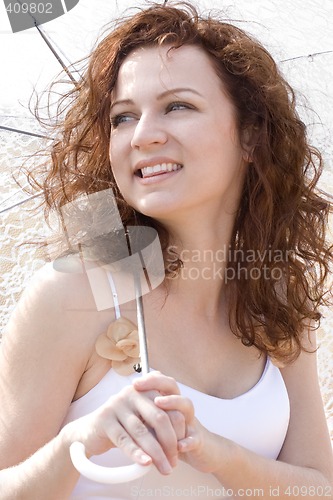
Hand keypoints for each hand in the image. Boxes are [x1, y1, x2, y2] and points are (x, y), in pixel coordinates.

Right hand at [65, 371, 185, 474]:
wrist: (88, 432)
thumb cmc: (120, 427)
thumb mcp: (142, 421)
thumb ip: (158, 425)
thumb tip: (180, 443)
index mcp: (145, 390)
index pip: (169, 408)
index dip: (178, 429)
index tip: (181, 449)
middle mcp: (132, 393)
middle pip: (159, 418)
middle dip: (170, 442)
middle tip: (174, 462)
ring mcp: (117, 404)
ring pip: (142, 430)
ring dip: (156, 453)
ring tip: (164, 468)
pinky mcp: (105, 418)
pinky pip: (124, 439)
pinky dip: (136, 453)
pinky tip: (145, 463)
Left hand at [134, 372, 220, 473]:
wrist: (204, 452)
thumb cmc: (176, 437)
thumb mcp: (159, 425)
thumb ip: (147, 414)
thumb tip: (126, 404)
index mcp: (171, 402)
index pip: (161, 382)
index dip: (150, 380)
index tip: (134, 383)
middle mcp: (181, 408)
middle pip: (173, 387)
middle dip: (157, 383)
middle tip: (138, 385)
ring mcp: (191, 422)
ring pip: (186, 406)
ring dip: (173, 403)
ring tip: (158, 404)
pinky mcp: (199, 441)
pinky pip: (195, 438)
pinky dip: (187, 441)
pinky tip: (180, 446)